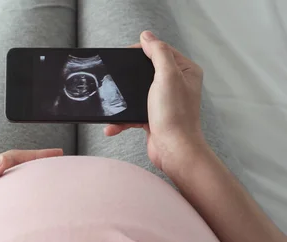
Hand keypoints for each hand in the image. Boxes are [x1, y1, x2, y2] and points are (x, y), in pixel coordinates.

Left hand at [0, 149, 62, 241]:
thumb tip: (1, 160)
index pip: (9, 157)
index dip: (34, 155)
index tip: (56, 154)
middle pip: (10, 164)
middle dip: (35, 161)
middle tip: (57, 162)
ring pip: (6, 179)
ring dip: (26, 175)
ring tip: (45, 177)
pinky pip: (0, 194)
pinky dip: (15, 191)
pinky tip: (21, 200)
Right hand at [104, 31, 207, 171]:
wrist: (173, 150)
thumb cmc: (175, 115)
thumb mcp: (167, 76)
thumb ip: (158, 53)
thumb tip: (147, 36)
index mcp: (186, 71)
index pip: (162, 50)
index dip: (143, 49)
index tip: (125, 54)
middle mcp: (178, 84)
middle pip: (147, 70)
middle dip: (130, 75)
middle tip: (115, 74)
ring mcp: (165, 101)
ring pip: (137, 92)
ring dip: (123, 100)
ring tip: (111, 101)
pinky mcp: (153, 116)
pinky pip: (133, 112)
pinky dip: (121, 119)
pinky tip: (112, 125)